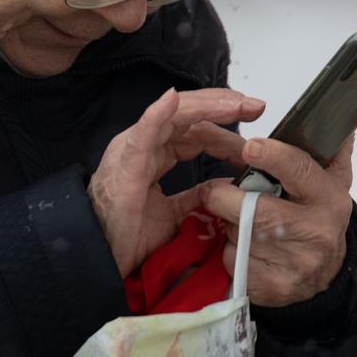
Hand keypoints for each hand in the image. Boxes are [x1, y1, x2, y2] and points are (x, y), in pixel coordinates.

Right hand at [89, 88, 266, 277]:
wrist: (100, 256)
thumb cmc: (127, 236)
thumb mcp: (175, 214)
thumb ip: (197, 196)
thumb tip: (226, 186)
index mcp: (156, 154)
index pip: (196, 131)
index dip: (226, 129)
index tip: (254, 130)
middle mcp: (145, 144)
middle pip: (189, 116)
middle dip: (224, 107)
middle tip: (256, 107)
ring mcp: (134, 148)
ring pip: (174, 116)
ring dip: (206, 106)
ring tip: (235, 103)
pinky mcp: (125, 161)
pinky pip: (143, 132)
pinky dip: (158, 114)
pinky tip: (173, 100)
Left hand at [195, 135, 354, 307]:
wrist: (326, 276)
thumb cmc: (319, 219)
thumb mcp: (333, 183)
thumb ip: (332, 151)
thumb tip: (341, 123)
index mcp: (329, 199)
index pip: (301, 171)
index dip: (273, 157)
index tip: (250, 146)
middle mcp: (315, 232)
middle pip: (257, 210)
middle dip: (225, 197)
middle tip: (213, 191)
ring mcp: (295, 264)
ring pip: (240, 235)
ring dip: (227, 224)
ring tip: (236, 220)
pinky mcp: (272, 288)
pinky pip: (233, 260)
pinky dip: (228, 250)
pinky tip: (241, 247)